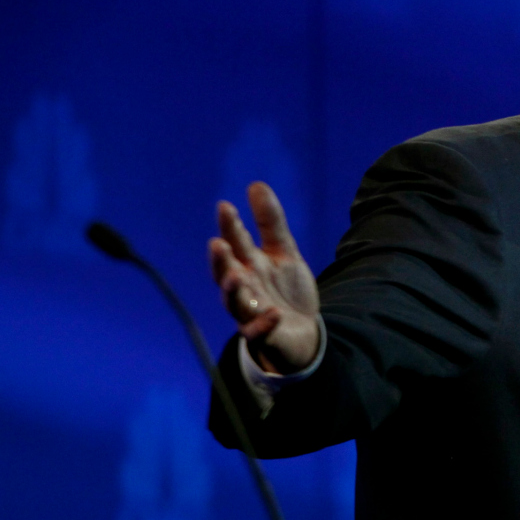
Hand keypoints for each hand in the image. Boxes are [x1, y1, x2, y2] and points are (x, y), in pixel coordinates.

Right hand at [209, 181, 320, 373]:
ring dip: (233, 290)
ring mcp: (250, 312)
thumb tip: (256, 184)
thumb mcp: (283, 252)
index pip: (235, 242)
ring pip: (234, 303)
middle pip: (225, 273)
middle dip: (221, 259)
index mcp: (246, 265)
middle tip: (218, 243)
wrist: (302, 331)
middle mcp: (243, 288)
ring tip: (237, 276)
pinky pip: (259, 331)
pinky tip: (274, 313)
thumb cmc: (284, 289)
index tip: (226, 206)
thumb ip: (270, 222)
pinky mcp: (262, 334)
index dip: (230, 226)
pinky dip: (265, 323)